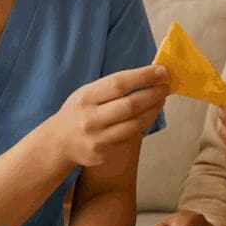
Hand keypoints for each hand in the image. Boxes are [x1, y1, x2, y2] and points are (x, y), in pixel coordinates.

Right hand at [49, 65, 169, 168]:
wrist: (58, 143)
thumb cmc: (78, 111)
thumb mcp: (86, 93)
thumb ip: (112, 86)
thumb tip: (147, 75)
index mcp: (85, 98)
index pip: (119, 84)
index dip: (143, 77)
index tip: (161, 71)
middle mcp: (90, 119)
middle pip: (130, 105)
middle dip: (153, 94)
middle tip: (167, 86)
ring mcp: (97, 139)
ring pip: (134, 124)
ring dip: (153, 110)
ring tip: (161, 99)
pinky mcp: (103, 154)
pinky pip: (129, 137)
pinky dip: (142, 123)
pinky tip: (148, 115)